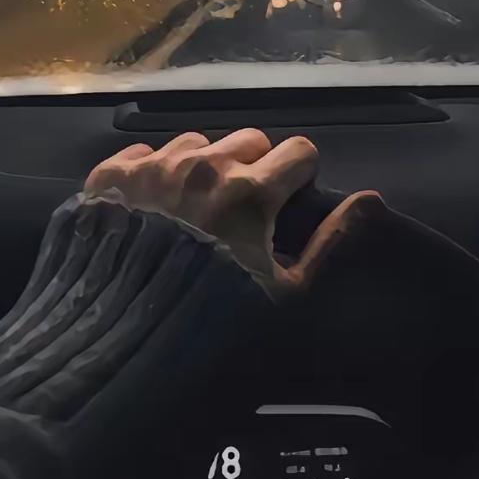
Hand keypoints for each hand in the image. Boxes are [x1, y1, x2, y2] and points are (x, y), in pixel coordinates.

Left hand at [82, 128, 383, 295]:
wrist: (120, 338)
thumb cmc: (212, 321)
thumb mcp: (285, 295)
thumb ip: (330, 242)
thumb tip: (368, 200)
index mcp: (251, 192)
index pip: (299, 150)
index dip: (299, 177)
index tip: (289, 201)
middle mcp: (203, 166)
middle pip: (250, 140)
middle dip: (254, 167)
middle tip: (242, 209)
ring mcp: (153, 167)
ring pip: (197, 143)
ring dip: (204, 167)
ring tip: (194, 209)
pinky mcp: (110, 175)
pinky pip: (144, 153)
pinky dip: (153, 172)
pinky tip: (151, 207)